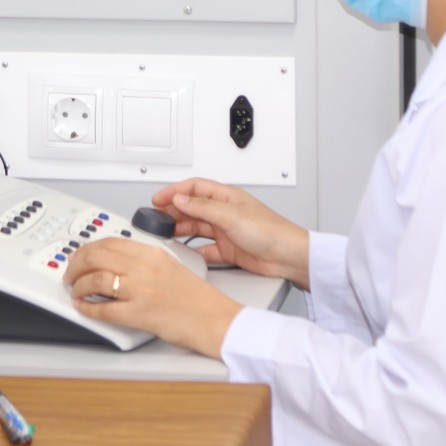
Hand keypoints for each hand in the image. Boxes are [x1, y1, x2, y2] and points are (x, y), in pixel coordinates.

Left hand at [61, 239, 242, 357]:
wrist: (215, 319)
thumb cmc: (196, 298)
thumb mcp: (170, 266)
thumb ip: (144, 262)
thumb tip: (116, 263)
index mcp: (152, 253)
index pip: (110, 242)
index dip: (87, 248)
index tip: (79, 255)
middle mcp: (144, 267)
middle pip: (96, 256)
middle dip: (76, 264)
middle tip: (70, 272)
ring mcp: (141, 290)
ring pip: (95, 279)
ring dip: (78, 286)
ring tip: (75, 290)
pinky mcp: (139, 313)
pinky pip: (104, 309)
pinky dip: (88, 308)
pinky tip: (83, 308)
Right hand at [151, 178, 310, 289]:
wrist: (288, 257)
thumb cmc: (271, 231)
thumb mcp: (231, 216)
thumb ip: (203, 208)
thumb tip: (180, 199)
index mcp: (226, 197)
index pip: (194, 188)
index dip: (175, 191)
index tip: (158, 200)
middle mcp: (225, 212)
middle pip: (192, 208)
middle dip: (173, 211)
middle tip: (157, 219)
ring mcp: (226, 231)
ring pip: (196, 228)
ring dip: (181, 230)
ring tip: (166, 234)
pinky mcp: (228, 250)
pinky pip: (204, 249)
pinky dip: (193, 251)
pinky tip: (185, 253)